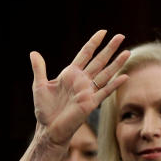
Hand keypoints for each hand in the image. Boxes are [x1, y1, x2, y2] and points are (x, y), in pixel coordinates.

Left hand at [30, 30, 128, 147]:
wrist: (48, 128)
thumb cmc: (44, 109)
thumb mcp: (39, 86)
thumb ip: (39, 69)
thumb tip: (33, 53)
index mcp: (70, 74)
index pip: (85, 54)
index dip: (93, 43)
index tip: (103, 32)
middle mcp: (81, 80)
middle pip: (99, 61)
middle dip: (109, 49)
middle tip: (121, 36)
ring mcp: (88, 91)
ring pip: (105, 74)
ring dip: (116, 63)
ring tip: (127, 52)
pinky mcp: (90, 103)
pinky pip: (104, 92)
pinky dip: (114, 85)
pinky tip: (124, 77)